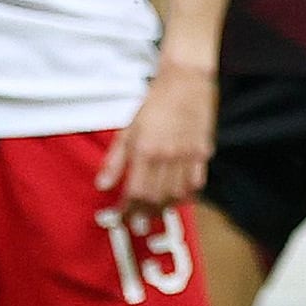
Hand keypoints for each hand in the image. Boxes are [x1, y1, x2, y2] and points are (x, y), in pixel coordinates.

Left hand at [98, 65, 215, 222]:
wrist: (185, 81)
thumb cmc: (154, 103)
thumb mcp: (128, 130)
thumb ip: (115, 161)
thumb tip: (102, 185)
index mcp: (145, 151)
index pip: (135, 193)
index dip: (127, 210)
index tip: (120, 218)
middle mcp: (168, 157)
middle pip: (156, 199)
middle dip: (145, 215)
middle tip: (137, 223)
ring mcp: (188, 156)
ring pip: (177, 195)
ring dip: (165, 208)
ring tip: (155, 213)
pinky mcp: (203, 153)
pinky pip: (196, 183)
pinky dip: (187, 195)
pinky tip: (179, 198)